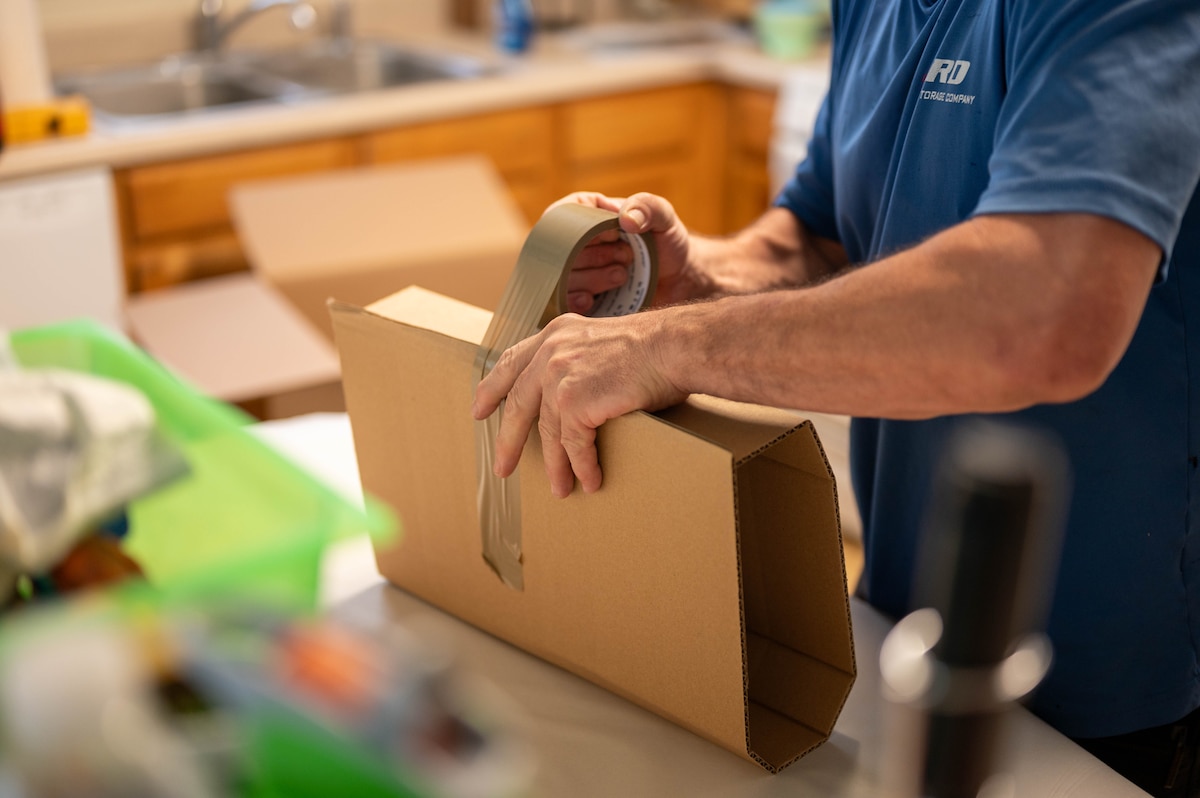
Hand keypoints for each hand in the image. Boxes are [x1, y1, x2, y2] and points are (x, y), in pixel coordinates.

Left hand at [472, 310, 686, 497]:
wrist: (674, 346)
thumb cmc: (653, 346)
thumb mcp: (601, 340)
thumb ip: (580, 359)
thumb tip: (579, 393)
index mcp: (555, 334)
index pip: (512, 361)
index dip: (492, 388)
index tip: (479, 409)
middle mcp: (550, 354)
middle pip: (518, 404)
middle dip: (508, 440)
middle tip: (502, 467)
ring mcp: (559, 378)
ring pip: (548, 433)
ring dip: (555, 466)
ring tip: (559, 489)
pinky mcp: (575, 402)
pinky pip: (574, 445)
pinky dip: (582, 467)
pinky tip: (589, 481)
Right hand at [548, 192, 692, 312]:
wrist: (678, 279)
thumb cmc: (668, 242)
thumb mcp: (664, 217)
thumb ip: (648, 207)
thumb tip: (625, 219)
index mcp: (589, 215)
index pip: (562, 214)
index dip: (582, 227)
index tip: (613, 235)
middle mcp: (577, 243)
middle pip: (561, 250)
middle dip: (592, 256)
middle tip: (627, 257)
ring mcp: (577, 272)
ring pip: (562, 277)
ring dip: (590, 279)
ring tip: (622, 276)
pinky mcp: (582, 297)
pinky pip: (563, 302)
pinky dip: (573, 301)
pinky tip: (591, 300)